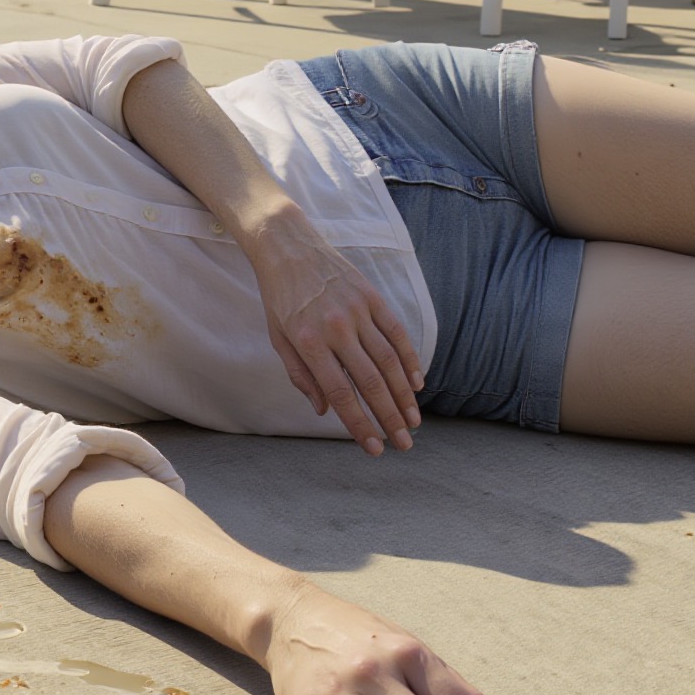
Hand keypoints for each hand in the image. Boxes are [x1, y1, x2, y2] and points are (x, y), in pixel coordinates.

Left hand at [244, 206, 422, 453]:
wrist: (287, 246)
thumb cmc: (279, 297)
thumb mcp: (278, 337)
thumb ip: (301, 375)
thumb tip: (323, 411)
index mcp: (309, 341)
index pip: (340, 393)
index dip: (360, 424)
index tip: (375, 448)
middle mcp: (336, 327)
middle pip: (370, 382)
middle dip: (389, 417)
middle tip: (404, 444)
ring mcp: (357, 309)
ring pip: (389, 360)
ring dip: (404, 395)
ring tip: (413, 421)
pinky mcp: (371, 295)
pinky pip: (396, 332)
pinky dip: (410, 359)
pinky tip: (416, 383)